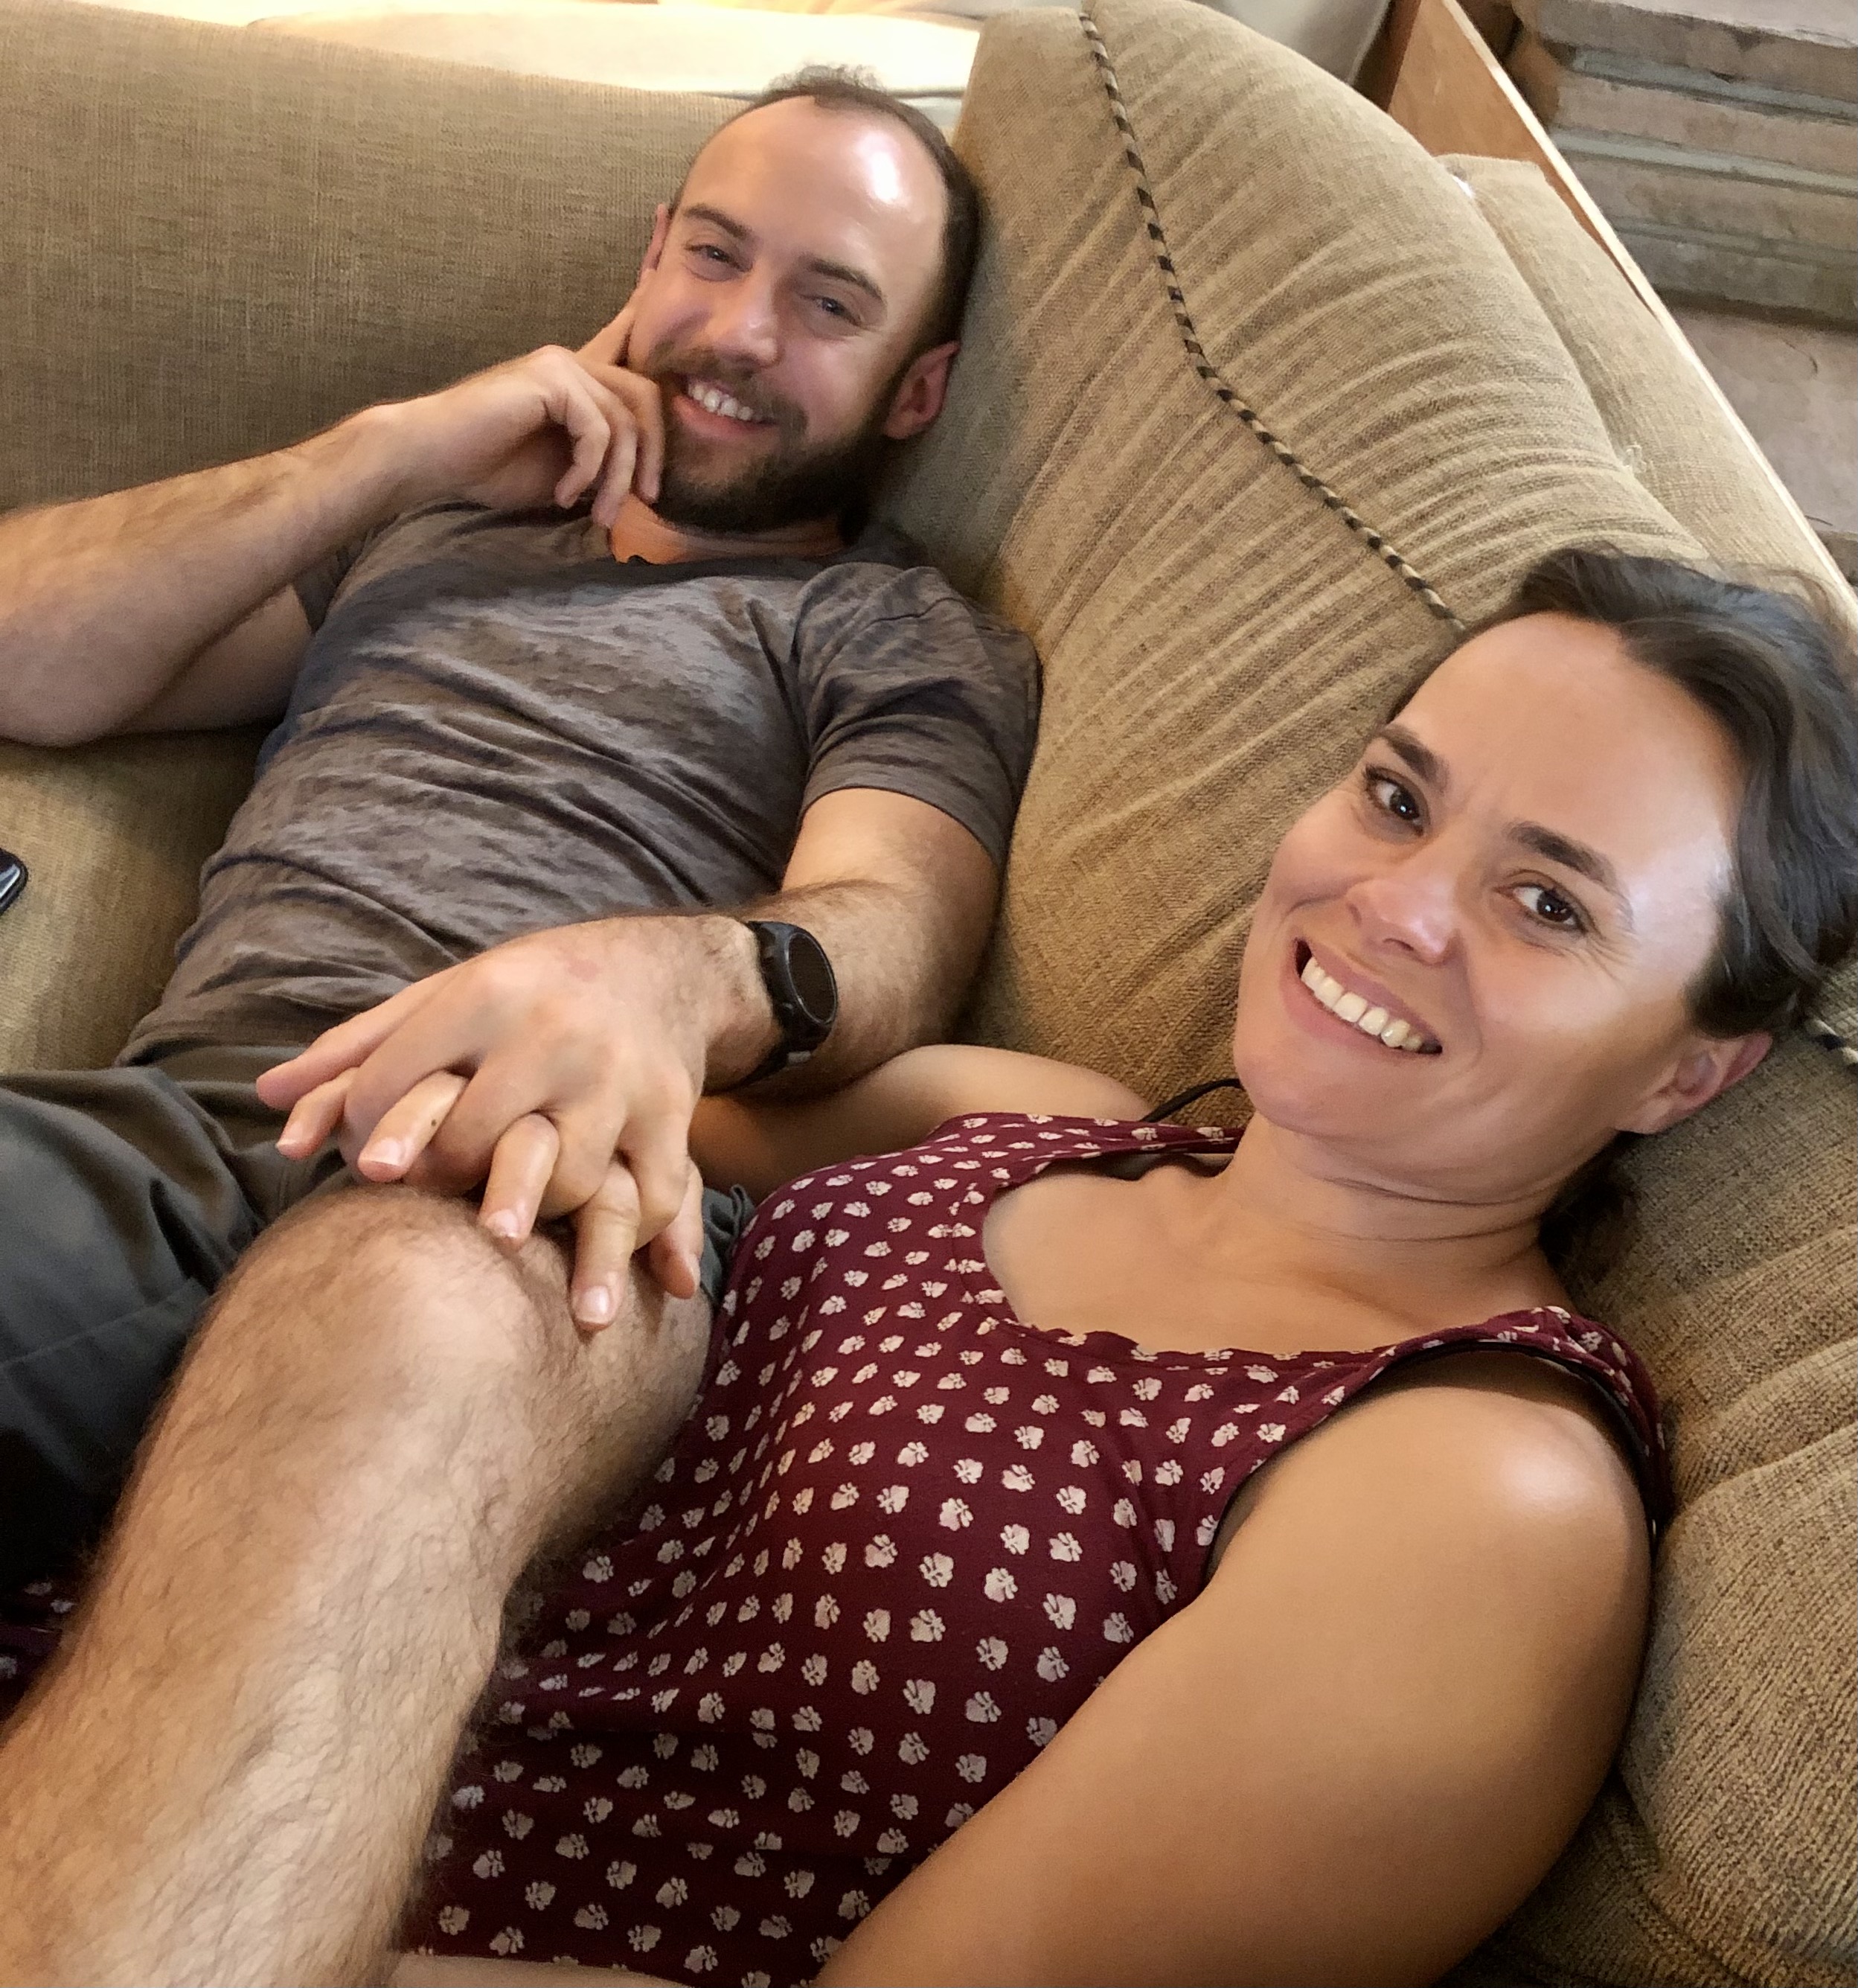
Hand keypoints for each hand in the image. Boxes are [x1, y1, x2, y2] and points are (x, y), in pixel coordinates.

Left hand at [256, 916, 762, 1321]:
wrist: (659, 968)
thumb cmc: (529, 993)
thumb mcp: (445, 997)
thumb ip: (358, 1049)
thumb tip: (267, 1102)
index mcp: (486, 996)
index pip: (401, 1077)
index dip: (374, 1132)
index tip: (367, 1174)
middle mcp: (552, 1036)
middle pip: (480, 1136)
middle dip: (450, 1182)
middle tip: (442, 1219)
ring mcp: (617, 1081)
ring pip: (572, 1175)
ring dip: (548, 1223)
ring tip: (534, 1268)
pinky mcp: (670, 1114)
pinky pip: (658, 1191)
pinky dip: (650, 1241)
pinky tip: (639, 1286)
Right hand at [374, 300, 663, 528]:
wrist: (431, 457)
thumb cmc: (487, 467)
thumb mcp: (562, 472)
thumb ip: (600, 464)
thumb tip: (643, 488)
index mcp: (574, 381)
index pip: (624, 346)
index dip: (646, 314)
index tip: (658, 269)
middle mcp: (571, 363)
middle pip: (645, 399)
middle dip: (653, 458)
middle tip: (646, 502)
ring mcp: (560, 365)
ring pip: (624, 423)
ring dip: (618, 480)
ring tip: (598, 515)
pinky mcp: (550, 378)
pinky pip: (598, 429)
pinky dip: (589, 471)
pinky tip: (565, 494)